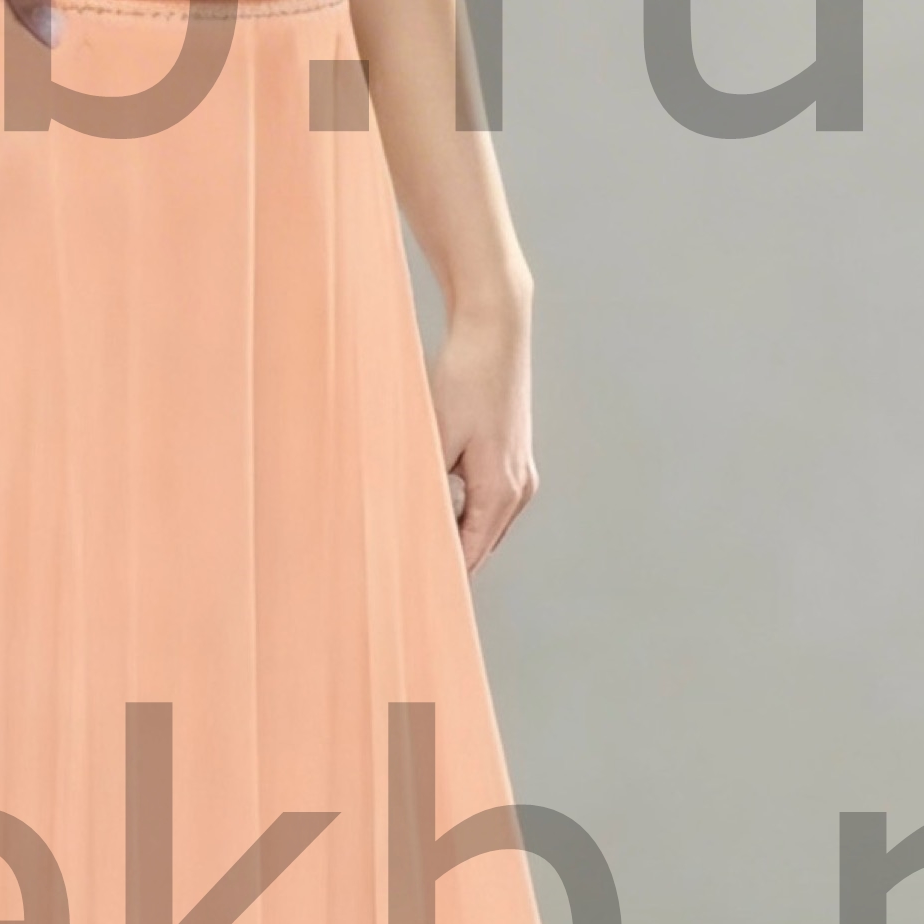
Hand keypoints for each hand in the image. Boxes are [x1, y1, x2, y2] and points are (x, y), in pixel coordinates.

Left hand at [428, 299, 538, 571]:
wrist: (495, 331)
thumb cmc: (465, 376)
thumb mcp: (435, 434)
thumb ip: (425, 486)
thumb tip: (408, 525)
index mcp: (501, 490)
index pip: (470, 554)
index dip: (440, 576)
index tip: (409, 593)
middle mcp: (520, 489)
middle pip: (481, 545)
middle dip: (447, 560)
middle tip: (401, 576)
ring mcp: (522, 473)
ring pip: (485, 525)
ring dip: (455, 535)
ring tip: (412, 545)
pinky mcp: (515, 457)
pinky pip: (488, 503)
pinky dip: (464, 513)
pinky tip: (434, 509)